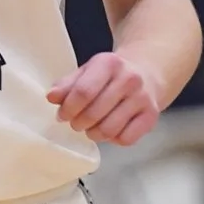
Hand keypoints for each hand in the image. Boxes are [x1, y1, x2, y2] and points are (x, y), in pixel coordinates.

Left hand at [46, 50, 160, 145]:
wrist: (148, 72)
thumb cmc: (111, 75)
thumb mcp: (87, 72)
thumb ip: (67, 84)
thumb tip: (51, 97)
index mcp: (109, 63)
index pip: (83, 92)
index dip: (68, 109)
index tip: (62, 115)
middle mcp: (129, 79)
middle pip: (94, 114)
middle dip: (78, 123)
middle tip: (76, 122)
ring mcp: (142, 98)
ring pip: (109, 130)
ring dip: (94, 134)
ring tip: (91, 127)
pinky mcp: (151, 116)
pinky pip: (126, 139)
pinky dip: (113, 139)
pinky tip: (111, 129)